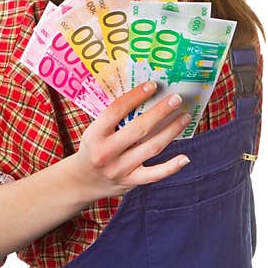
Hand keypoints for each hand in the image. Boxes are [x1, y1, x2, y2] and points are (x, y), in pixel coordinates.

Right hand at [67, 81, 190, 199]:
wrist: (82, 182)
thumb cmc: (93, 148)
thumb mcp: (94, 131)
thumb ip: (114, 119)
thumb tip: (144, 96)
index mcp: (94, 134)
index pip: (116, 111)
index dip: (135, 96)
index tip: (153, 86)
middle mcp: (106, 152)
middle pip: (139, 129)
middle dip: (160, 112)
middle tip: (176, 99)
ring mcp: (119, 169)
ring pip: (151, 148)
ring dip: (171, 131)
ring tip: (184, 118)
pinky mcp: (130, 182)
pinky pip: (154, 174)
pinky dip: (171, 167)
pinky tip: (185, 158)